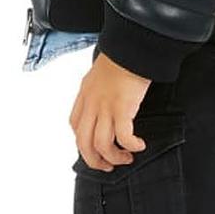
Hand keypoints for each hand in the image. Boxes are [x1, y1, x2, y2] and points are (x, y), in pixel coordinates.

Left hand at [70, 51, 151, 170]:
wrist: (132, 46)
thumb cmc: (121, 57)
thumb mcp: (100, 74)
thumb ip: (99, 90)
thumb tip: (107, 103)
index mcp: (84, 95)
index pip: (75, 126)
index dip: (83, 143)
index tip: (96, 149)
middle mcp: (91, 104)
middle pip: (83, 143)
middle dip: (94, 160)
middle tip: (108, 167)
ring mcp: (105, 107)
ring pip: (101, 144)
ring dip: (113, 157)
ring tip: (126, 158)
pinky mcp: (122, 108)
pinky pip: (123, 136)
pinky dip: (130, 145)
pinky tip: (139, 145)